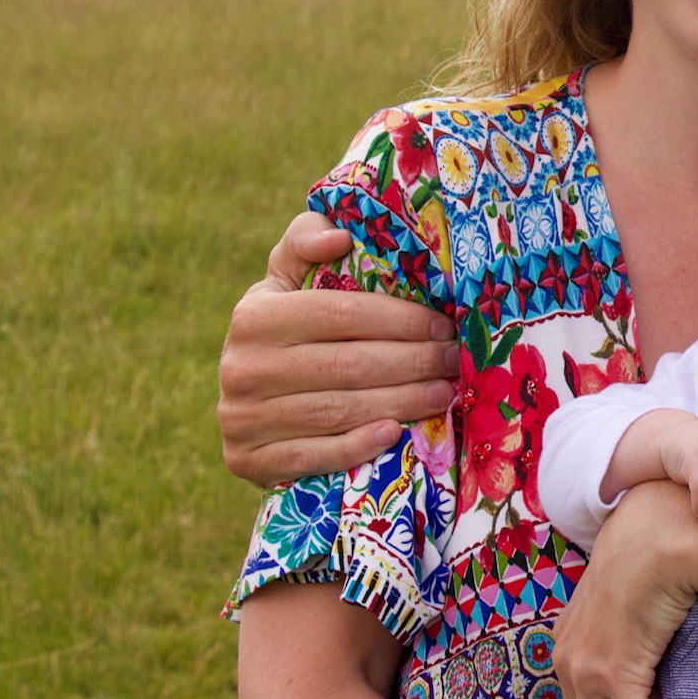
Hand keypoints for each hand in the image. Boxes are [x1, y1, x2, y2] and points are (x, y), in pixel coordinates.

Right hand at [216, 211, 459, 485]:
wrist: (248, 395)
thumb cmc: (288, 321)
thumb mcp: (288, 274)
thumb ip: (307, 239)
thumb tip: (339, 237)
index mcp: (254, 316)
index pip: (341, 314)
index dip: (400, 320)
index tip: (443, 324)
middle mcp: (242, 368)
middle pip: (347, 365)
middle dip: (414, 362)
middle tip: (456, 360)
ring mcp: (241, 419)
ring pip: (338, 411)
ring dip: (401, 402)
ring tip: (445, 393)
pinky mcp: (248, 461)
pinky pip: (312, 457)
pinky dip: (357, 446)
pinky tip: (396, 434)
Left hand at [554, 483, 697, 698]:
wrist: (654, 542)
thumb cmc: (642, 564)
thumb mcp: (611, 598)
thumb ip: (609, 626)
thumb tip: (632, 646)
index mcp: (565, 644)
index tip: (638, 691)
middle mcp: (566, 661)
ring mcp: (586, 670)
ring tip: (661, 695)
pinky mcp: (614, 674)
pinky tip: (672, 698)